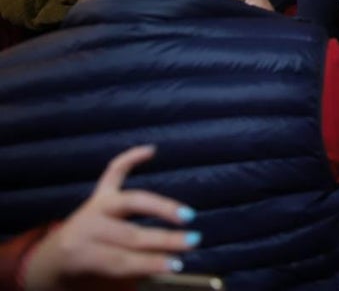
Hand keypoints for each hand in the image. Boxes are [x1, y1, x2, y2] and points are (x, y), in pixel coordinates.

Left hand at [22, 146, 196, 290]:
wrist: (56, 259)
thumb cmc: (85, 273)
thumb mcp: (100, 280)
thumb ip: (131, 271)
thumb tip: (170, 263)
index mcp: (81, 254)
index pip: (123, 259)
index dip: (150, 263)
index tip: (177, 265)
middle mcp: (86, 226)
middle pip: (131, 233)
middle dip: (164, 239)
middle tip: (193, 241)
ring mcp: (93, 206)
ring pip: (131, 202)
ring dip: (162, 207)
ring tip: (187, 214)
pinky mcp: (98, 194)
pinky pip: (114, 172)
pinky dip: (131, 157)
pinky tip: (151, 150)